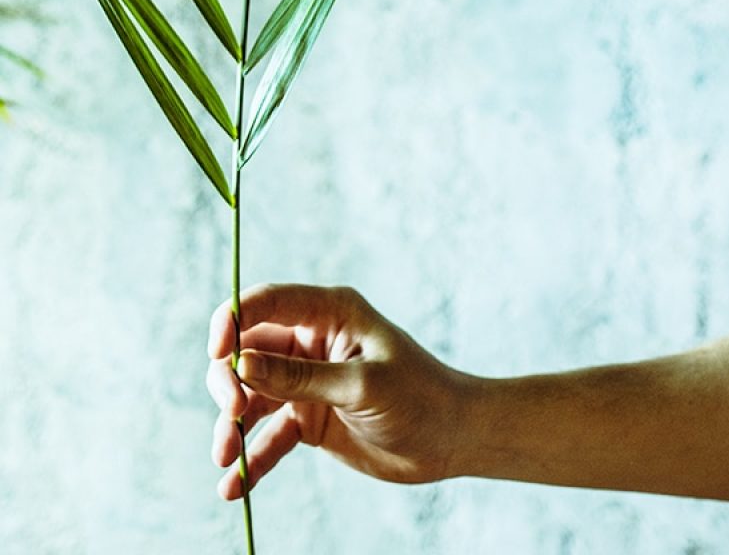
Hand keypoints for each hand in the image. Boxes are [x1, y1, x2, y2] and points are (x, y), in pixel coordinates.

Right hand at [207, 284, 471, 499]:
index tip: (217, 352)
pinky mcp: (308, 419)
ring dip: (231, 424)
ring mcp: (307, 382)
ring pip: (251, 395)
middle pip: (247, 350)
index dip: (233, 320)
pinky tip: (234, 486)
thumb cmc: (419, 396)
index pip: (267, 302)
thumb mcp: (361, 384)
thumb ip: (301, 377)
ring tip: (224, 456)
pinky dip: (251, 458)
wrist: (452, 440)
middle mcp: (311, 342)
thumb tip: (241, 365)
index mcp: (329, 313)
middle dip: (229, 379)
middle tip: (233, 412)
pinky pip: (268, 435)